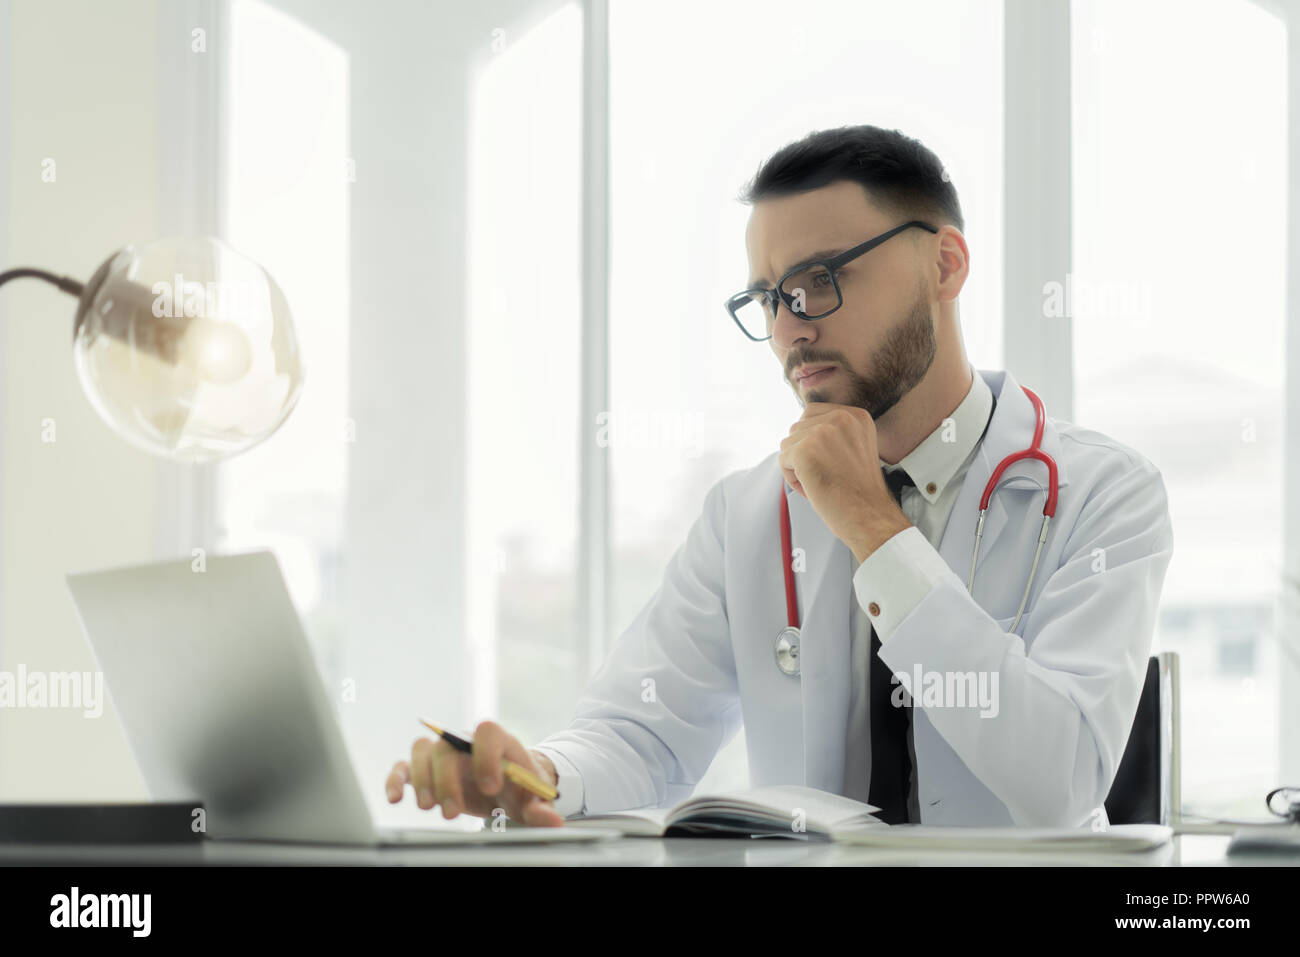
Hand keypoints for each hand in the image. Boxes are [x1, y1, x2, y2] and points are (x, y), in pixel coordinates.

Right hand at [385, 720, 564, 826]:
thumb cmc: (520, 785)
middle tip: (454, 813)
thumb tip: (553, 821)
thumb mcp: (533, 797)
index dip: (486, 756)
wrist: (508, 785)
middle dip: (447, 781)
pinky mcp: (427, 770)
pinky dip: (396, 779)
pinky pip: (404, 766)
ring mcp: (444, 753)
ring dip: (422, 780)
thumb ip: (540, 808)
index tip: (492, 786)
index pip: (488, 732)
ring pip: (422, 751)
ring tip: (429, 807)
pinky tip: (395, 798)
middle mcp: (466, 742)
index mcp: (498, 741)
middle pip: (447, 747)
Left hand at [778, 402, 909, 560]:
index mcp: (856, 416)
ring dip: (797, 466)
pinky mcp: (805, 450)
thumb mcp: (855, 448)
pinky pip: (783, 460)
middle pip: (797, 428)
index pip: (812, 413)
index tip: (831, 462)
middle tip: (827, 475)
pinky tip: (814, 488)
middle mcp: (841, 418)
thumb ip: (834, 432)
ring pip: (788, 444)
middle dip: (804, 454)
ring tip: (822, 482)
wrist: (869, 516)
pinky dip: (793, 479)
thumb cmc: (859, 491)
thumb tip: (800, 429)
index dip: (812, 440)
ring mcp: (822, 432)